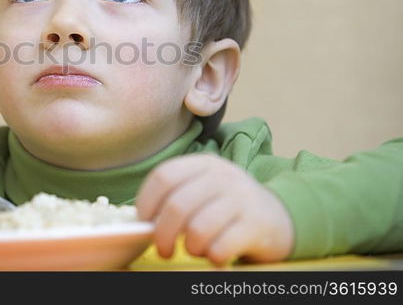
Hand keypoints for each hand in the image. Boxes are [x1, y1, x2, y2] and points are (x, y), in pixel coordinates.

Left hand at [136, 154, 293, 265]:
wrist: (278, 217)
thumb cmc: (228, 206)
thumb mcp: (204, 188)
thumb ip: (176, 195)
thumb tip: (143, 220)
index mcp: (204, 163)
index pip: (164, 176)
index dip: (147, 202)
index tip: (144, 222)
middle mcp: (223, 176)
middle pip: (177, 205)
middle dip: (163, 234)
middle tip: (163, 249)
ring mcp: (242, 198)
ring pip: (198, 228)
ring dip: (190, 247)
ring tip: (195, 250)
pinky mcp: (257, 224)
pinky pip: (221, 246)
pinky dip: (212, 256)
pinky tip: (216, 255)